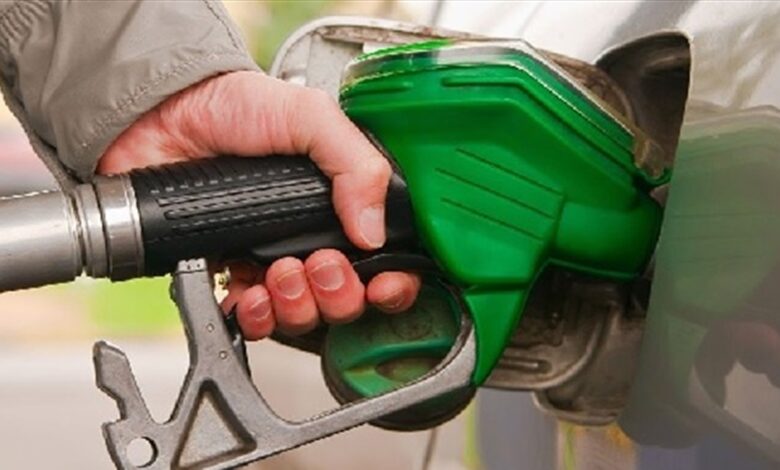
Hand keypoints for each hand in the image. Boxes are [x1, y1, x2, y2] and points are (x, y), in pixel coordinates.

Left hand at [98, 71, 420, 339]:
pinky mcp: (230, 276)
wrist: (163, 116)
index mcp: (342, 204)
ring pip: (304, 317)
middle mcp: (312, 238)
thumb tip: (374, 231)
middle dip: (339, 294)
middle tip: (319, 264)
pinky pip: (253, 321)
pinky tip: (250, 293)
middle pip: (348, 300)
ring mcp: (272, 262)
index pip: (386, 260)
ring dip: (298, 307)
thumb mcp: (310, 117)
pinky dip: (255, 317)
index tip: (381, 283)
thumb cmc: (235, 106)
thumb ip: (355, 164)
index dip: (392, 283)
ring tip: (280, 273)